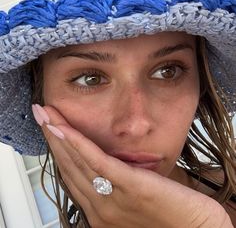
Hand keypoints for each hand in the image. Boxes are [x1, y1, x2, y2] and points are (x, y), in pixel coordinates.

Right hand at [40, 105, 231, 227]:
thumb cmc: (168, 214)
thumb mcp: (133, 199)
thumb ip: (115, 185)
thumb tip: (104, 168)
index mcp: (100, 209)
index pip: (72, 174)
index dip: (58, 149)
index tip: (50, 127)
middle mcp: (100, 207)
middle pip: (69, 165)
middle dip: (52, 136)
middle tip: (41, 114)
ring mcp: (112, 199)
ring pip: (77, 161)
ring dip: (59, 134)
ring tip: (46, 114)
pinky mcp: (130, 187)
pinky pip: (97, 162)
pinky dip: (78, 144)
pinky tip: (64, 128)